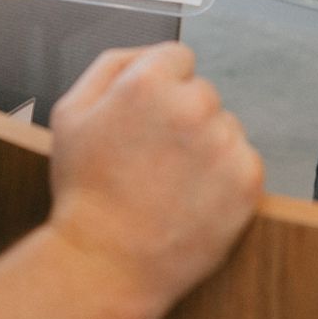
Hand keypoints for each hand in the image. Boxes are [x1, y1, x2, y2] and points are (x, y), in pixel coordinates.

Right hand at [45, 43, 263, 318]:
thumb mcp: (70, 113)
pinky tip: (192, 198)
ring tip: (171, 183)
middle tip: (154, 158)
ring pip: (225, 127)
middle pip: (202, 93)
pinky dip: (225, 177)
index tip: (147, 121)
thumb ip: (111, 67)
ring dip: (206, 146)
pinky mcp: (247, 181)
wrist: (105, 264)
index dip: (159, 89)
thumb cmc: (85, 192)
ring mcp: (223, 144)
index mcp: (148, 82)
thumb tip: (148, 54)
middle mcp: (192, 105)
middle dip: (183, 117)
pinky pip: (243, 161)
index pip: (177, 58)